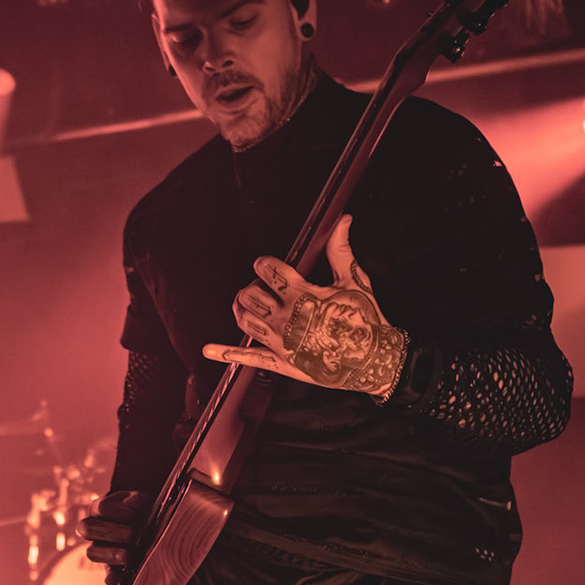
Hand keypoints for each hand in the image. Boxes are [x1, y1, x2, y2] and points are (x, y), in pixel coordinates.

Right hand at [80, 489, 151, 568]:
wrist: (145, 521)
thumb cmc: (140, 509)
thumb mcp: (141, 500)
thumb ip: (137, 499)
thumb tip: (131, 501)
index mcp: (100, 508)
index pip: (100, 508)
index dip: (116, 511)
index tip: (134, 515)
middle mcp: (94, 528)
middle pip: (87, 529)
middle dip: (109, 532)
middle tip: (130, 534)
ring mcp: (99, 548)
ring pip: (91, 552)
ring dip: (108, 554)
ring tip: (127, 556)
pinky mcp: (110, 564)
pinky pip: (106, 572)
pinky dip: (111, 576)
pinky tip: (117, 580)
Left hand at [202, 215, 405, 397]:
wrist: (375, 360)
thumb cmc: (365, 320)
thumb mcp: (353, 281)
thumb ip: (340, 250)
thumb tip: (341, 221)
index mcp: (302, 295)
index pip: (267, 270)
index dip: (264, 264)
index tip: (267, 265)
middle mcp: (286, 318)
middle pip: (250, 295)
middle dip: (253, 287)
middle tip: (264, 288)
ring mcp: (281, 342)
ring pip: (245, 320)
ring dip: (242, 309)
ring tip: (249, 304)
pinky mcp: (282, 363)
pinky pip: (249, 358)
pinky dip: (226, 353)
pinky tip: (210, 349)